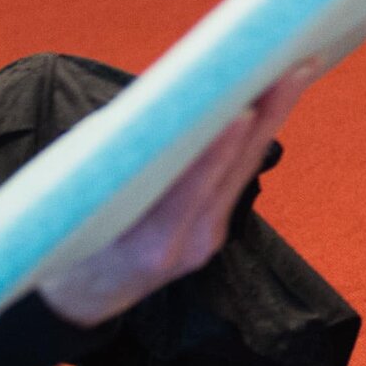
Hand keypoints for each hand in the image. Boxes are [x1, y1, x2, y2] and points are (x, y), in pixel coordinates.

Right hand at [50, 79, 307, 327]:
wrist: (83, 299)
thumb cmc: (68, 237)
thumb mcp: (78, 198)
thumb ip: (118, 154)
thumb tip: (156, 101)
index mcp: (150, 243)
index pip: (191, 187)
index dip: (218, 147)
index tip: (243, 108)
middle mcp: (189, 243)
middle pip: (234, 170)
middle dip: (266, 114)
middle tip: (293, 66)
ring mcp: (207, 238)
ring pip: (244, 169)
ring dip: (271, 118)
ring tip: (297, 71)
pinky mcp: (214, 231)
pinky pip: (235, 178)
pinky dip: (251, 138)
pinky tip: (269, 104)